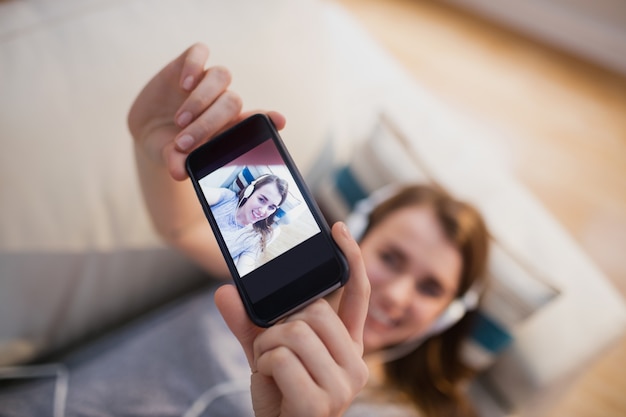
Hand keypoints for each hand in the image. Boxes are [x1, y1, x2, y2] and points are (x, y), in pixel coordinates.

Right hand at [127, 42, 284, 180]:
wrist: (147, 128)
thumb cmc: (170, 144)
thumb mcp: (171, 156)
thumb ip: (177, 162)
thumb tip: (178, 173)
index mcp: (229, 125)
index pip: (257, 119)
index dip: (269, 118)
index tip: (279, 121)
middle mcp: (222, 101)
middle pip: (231, 101)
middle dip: (208, 123)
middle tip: (184, 142)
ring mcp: (206, 81)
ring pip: (220, 77)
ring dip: (201, 99)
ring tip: (180, 120)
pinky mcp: (187, 65)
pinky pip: (199, 53)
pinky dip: (194, 66)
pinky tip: (183, 84)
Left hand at [215, 223, 370, 416]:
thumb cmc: (280, 394)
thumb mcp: (265, 352)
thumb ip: (250, 322)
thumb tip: (224, 292)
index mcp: (348, 345)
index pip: (358, 295)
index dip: (351, 259)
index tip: (338, 230)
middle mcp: (356, 363)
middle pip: (316, 310)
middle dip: (280, 325)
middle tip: (273, 347)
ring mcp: (342, 384)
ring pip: (295, 331)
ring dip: (267, 346)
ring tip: (270, 367)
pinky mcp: (321, 401)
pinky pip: (281, 357)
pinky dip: (262, 365)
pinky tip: (270, 383)